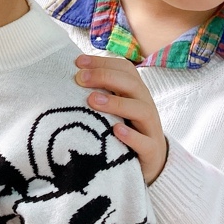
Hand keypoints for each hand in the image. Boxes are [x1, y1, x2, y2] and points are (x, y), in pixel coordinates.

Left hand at [75, 54, 168, 184]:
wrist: (152, 161)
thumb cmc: (126, 130)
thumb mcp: (115, 109)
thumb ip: (100, 93)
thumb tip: (71, 76)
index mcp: (136, 93)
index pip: (124, 70)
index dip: (103, 63)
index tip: (78, 62)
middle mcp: (145, 106)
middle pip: (132, 84)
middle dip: (105, 77)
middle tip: (80, 78)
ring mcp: (151, 128)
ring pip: (141, 110)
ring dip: (117, 103)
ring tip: (92, 100)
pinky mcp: (152, 151)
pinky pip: (145, 143)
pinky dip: (132, 136)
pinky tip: (116, 131)